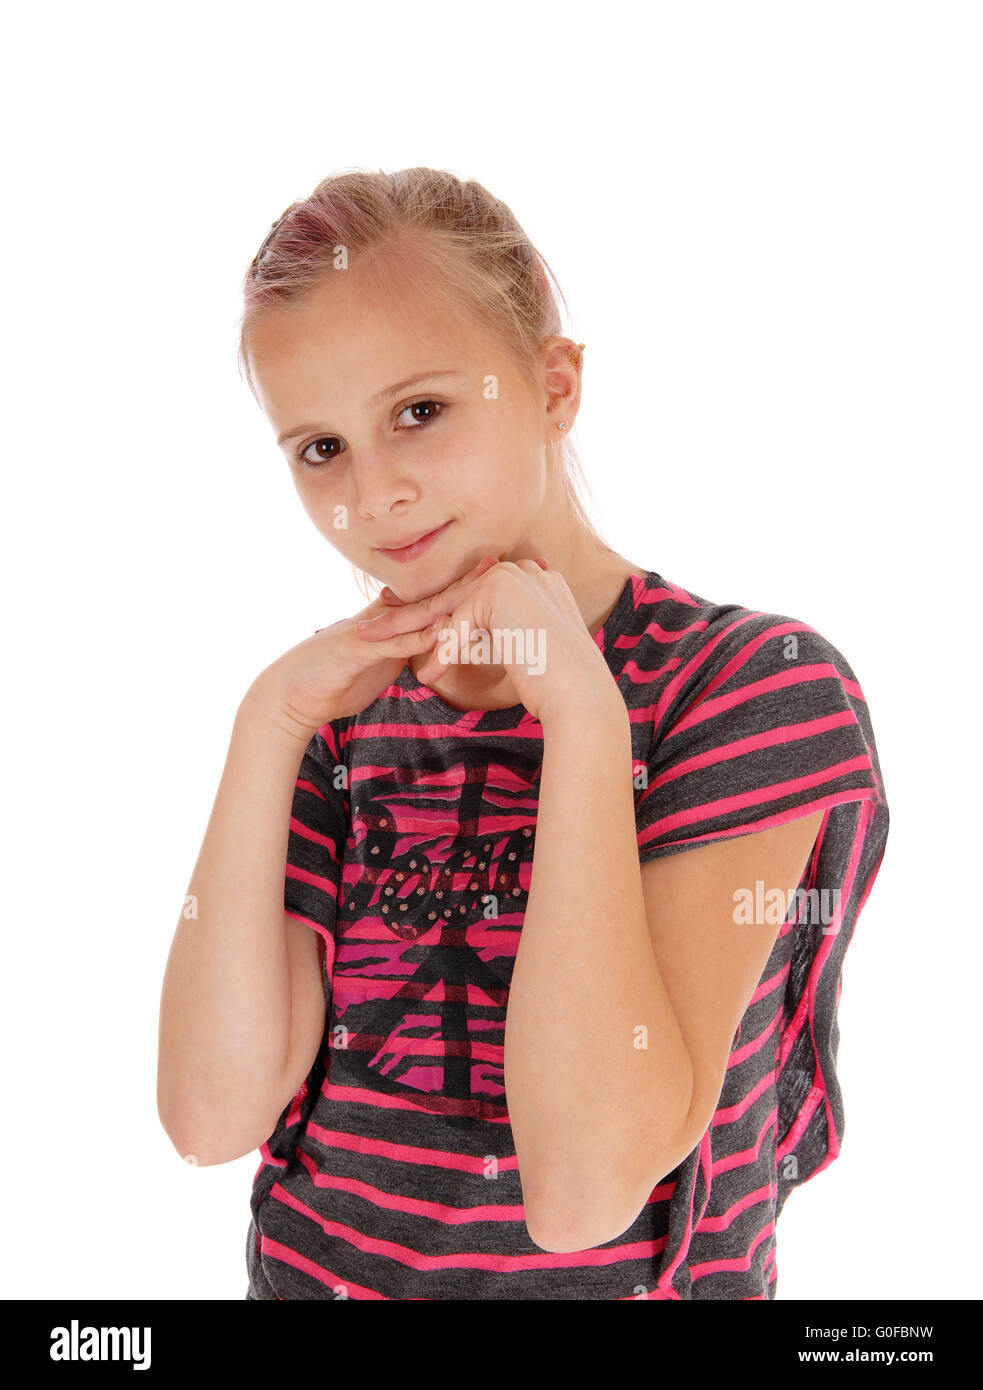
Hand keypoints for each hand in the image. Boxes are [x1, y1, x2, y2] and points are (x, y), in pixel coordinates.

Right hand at [247, 555, 498, 737]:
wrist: (295, 694)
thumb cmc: (337, 680)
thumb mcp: (380, 664)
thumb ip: (404, 652)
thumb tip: (429, 649)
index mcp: (390, 622)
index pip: (432, 601)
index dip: (462, 588)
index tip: (495, 575)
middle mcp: (382, 619)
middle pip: (430, 597)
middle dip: (464, 582)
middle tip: (499, 563)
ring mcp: (371, 632)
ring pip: (416, 614)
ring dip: (448, 600)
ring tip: (478, 586)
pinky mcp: (358, 650)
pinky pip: (394, 642)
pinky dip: (418, 636)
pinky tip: (441, 629)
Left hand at [355, 557, 618, 724]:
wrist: (581, 696)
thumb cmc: (555, 684)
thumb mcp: (515, 652)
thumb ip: (490, 636)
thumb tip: (448, 642)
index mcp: (532, 580)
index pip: (469, 593)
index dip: (433, 611)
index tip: (399, 618)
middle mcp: (524, 570)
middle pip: (454, 595)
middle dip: (410, 613)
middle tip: (371, 625)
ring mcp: (513, 575)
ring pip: (450, 605)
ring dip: (409, 627)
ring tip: (374, 641)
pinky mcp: (501, 590)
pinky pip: (459, 622)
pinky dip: (442, 650)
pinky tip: (426, 674)